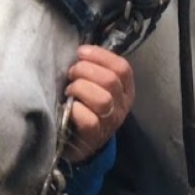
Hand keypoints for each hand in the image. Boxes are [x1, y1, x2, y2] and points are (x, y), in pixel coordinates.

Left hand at [63, 44, 134, 162]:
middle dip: (85, 71)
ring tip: (69, 90)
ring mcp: (110, 122)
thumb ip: (95, 70)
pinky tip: (68, 107)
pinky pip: (89, 119)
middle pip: (111, 80)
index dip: (100, 56)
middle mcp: (122, 105)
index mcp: (126, 89)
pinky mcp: (95, 136)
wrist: (82, 143)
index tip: (80, 52)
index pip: (122, 67)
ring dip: (80, 88)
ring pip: (102, 99)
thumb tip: (82, 51)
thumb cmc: (87, 106)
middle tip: (71, 74)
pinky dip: (76, 109)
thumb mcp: (97, 86)